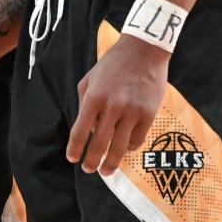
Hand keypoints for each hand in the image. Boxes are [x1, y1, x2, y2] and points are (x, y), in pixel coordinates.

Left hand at [67, 35, 169, 174]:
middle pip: (99, 145)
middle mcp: (112, 107)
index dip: (75, 149)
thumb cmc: (113, 64)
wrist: (143, 50)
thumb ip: (85, 103)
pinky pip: (137, 140)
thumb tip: (89, 129)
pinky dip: (129, 147)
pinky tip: (125, 148)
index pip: (80, 131)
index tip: (72, 159)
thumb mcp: (90, 78)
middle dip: (92, 162)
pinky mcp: (149, 114)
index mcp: (94, 97)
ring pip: (119, 148)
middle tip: (88, 170)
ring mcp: (132, 111)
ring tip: (106, 170)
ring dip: (111, 164)